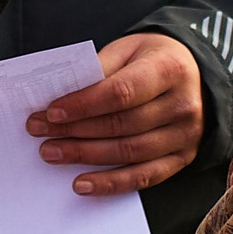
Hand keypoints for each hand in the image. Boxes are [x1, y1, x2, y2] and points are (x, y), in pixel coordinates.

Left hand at [23, 31, 204, 195]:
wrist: (192, 74)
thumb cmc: (151, 60)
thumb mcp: (128, 50)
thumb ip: (98, 70)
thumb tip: (60, 98)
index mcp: (169, 70)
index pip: (122, 92)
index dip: (84, 104)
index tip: (51, 111)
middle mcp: (182, 105)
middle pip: (122, 124)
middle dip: (75, 130)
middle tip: (39, 132)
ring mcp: (185, 135)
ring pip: (129, 152)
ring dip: (85, 156)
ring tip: (51, 152)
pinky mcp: (181, 158)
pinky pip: (143, 177)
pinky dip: (110, 183)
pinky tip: (81, 183)